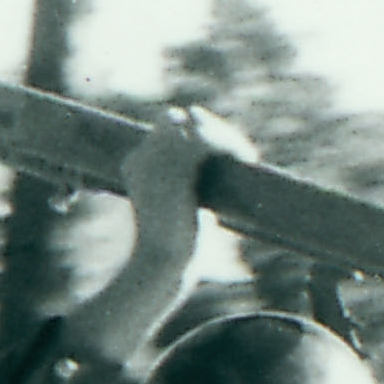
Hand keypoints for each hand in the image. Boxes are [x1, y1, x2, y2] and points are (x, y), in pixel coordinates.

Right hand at [117, 104, 246, 240]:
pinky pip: (206, 140)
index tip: (226, 151)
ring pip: (195, 125)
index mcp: (136, 164)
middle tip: (242, 153)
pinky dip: (231, 144)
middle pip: (180, 119)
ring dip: (226, 136)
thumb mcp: (180, 212)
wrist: (163, 264)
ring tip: (247, 156)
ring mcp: (155, 161)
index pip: (167, 127)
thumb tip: (214, 187)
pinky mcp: (175, 170)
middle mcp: (141, 157)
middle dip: (214, 128)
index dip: (197, 132)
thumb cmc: (177, 248)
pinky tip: (248, 159)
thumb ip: (190, 190)